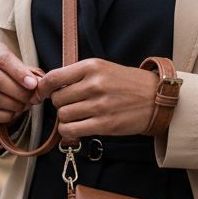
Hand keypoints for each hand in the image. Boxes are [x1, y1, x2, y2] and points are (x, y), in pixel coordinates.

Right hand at [0, 41, 44, 124]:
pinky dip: (3, 116)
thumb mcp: (26, 70)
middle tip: (31, 99)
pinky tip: (12, 114)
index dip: (19, 73)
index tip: (33, 85)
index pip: (3, 59)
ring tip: (23, 106)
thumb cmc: (17, 75)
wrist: (0, 87)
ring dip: (12, 105)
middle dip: (18, 92)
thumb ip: (34, 76)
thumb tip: (39, 84)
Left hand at [35, 57, 158, 140]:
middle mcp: (94, 84)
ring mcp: (100, 105)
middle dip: (60, 104)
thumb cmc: (127, 84)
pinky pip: (72, 130)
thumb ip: (77, 75)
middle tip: (71, 105)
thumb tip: (48, 87)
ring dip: (66, 119)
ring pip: (63, 116)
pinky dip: (69, 132)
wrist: (156, 99)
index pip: (53, 77)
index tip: (41, 94)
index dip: (42, 88)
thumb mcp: (103, 69)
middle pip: (57, 99)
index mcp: (92, 66)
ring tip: (77, 117)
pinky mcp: (104, 124)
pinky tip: (76, 128)